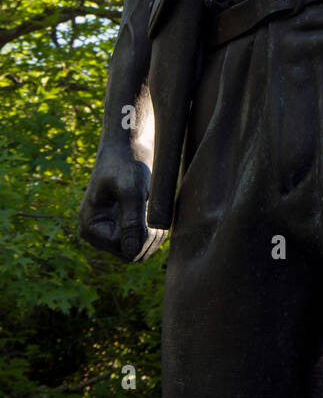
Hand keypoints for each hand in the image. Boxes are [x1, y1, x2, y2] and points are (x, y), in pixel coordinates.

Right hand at [77, 143, 166, 262]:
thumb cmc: (127, 161)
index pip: (125, 250)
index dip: (145, 235)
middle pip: (134, 254)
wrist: (129, 143)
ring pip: (142, 249)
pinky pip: (144, 239)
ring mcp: (110, 230)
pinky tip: (155, 206)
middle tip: (157, 206)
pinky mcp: (124, 224)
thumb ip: (132, 221)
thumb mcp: (131, 189)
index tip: (152, 210)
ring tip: (155, 204)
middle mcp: (97, 234)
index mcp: (90, 227)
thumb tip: (132, 254)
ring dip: (155, 232)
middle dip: (151, 236)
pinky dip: (156, 228)